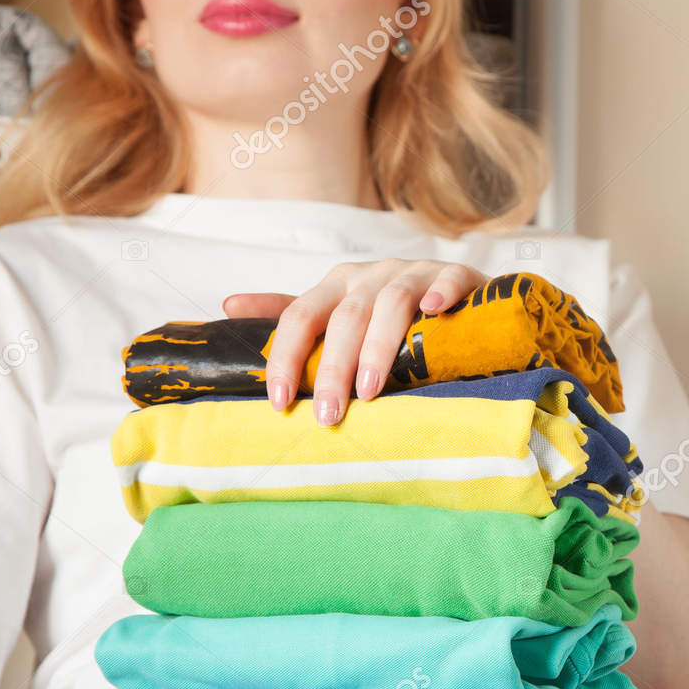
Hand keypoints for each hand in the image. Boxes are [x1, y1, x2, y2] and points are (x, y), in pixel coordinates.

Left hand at [223, 260, 488, 425]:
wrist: (460, 297)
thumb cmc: (392, 313)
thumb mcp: (338, 311)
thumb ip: (292, 313)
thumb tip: (228, 306)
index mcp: (339, 284)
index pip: (300, 316)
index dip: (287, 359)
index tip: (279, 404)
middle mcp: (373, 275)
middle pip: (345, 318)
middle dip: (333, 369)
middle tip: (329, 415)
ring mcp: (416, 273)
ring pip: (392, 303)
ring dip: (378, 347)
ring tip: (371, 391)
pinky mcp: (457, 277)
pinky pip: (450, 279)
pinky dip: (442, 292)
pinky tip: (435, 311)